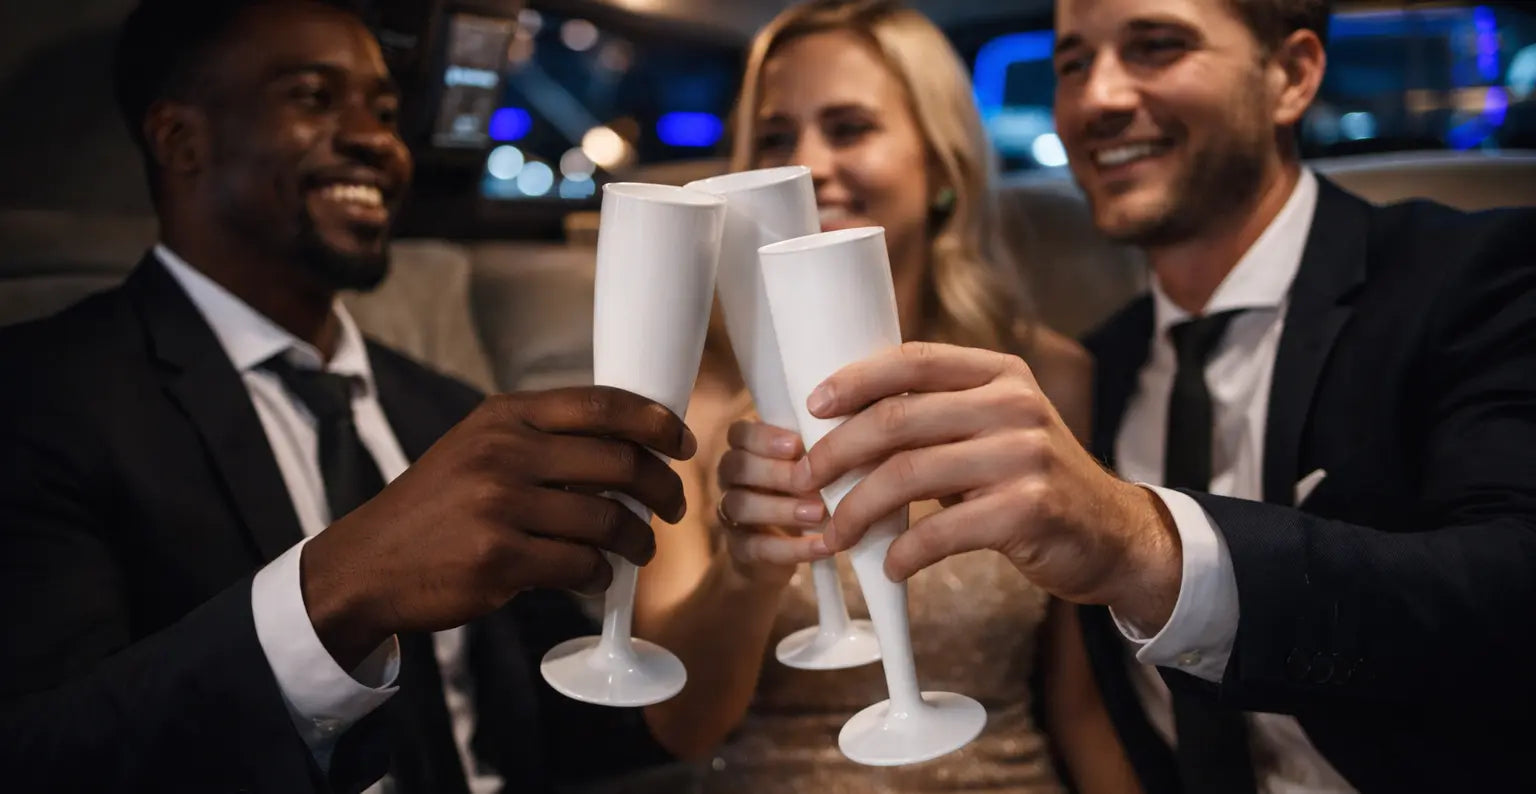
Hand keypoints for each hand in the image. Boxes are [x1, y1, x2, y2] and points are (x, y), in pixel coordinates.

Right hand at [302, 386, 695, 668]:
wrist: (367, 563)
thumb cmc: (438, 507)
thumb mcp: (478, 447)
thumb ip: (541, 438)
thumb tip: (629, 445)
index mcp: (505, 416)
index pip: (601, 405)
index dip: (654, 421)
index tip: (682, 442)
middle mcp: (504, 451)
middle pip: (619, 461)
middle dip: (662, 488)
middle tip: (672, 507)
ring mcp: (500, 504)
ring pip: (608, 519)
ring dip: (637, 541)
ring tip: (638, 551)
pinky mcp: (499, 558)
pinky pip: (581, 565)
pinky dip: (600, 575)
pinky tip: (595, 577)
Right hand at [716, 419, 829, 583]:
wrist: (791, 547)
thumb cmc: (806, 491)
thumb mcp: (811, 467)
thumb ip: (817, 450)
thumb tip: (845, 435)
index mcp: (745, 450)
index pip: (738, 432)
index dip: (763, 437)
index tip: (797, 445)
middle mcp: (730, 479)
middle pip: (735, 466)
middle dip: (775, 473)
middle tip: (812, 480)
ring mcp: (730, 515)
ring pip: (740, 506)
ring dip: (782, 509)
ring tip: (819, 513)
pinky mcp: (740, 549)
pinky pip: (757, 548)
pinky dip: (793, 548)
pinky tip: (824, 546)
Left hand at [790, 342, 1181, 627]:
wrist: (1113, 535)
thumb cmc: (1031, 480)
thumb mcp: (996, 428)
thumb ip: (938, 416)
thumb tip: (842, 423)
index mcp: (1000, 374)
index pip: (912, 360)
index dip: (854, 380)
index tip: (811, 407)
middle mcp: (1014, 405)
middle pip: (898, 419)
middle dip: (837, 453)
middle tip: (805, 481)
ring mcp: (1025, 455)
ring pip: (909, 474)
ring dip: (858, 509)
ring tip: (836, 534)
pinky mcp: (1029, 509)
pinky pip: (942, 530)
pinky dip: (905, 552)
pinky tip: (891, 566)